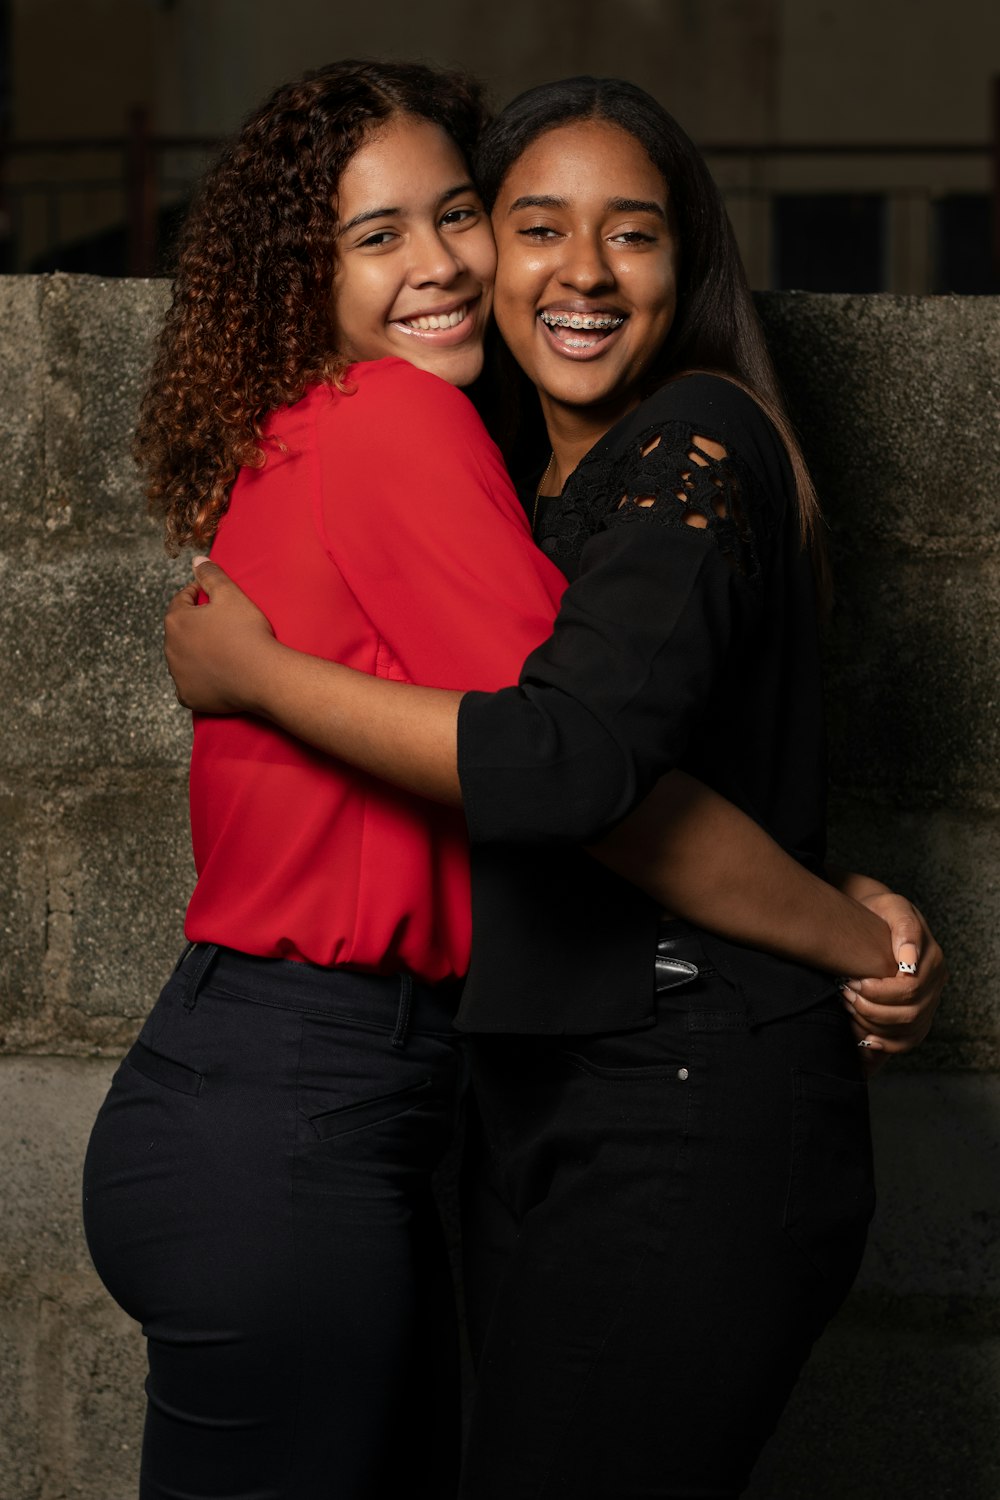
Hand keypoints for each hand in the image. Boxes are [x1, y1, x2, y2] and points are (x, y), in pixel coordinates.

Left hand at [164, 557, 278, 713]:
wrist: (263, 675)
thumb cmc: (248, 633)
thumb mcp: (231, 595)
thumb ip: (211, 575)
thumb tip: (197, 560)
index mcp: (176, 620)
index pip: (181, 600)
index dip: (197, 594)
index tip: (213, 597)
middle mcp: (170, 647)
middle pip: (181, 630)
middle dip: (196, 625)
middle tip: (221, 625)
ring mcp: (178, 674)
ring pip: (183, 657)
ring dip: (195, 652)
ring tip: (220, 650)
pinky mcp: (188, 696)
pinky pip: (189, 684)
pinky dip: (199, 679)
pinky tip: (216, 674)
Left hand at [840, 891, 945, 1074]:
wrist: (875, 918)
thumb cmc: (880, 911)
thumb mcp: (892, 907)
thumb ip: (905, 929)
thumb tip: (909, 961)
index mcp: (932, 960)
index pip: (911, 989)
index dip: (880, 991)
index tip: (854, 982)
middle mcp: (936, 984)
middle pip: (910, 1014)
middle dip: (872, 1009)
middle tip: (845, 994)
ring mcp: (929, 1001)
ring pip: (908, 1030)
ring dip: (874, 1024)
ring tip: (848, 1006)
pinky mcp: (918, 1015)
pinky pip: (908, 1040)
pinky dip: (887, 1044)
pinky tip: (866, 1038)